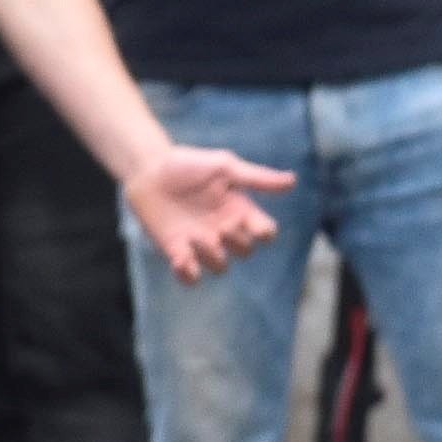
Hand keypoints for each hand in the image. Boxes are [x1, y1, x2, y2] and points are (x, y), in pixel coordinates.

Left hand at [122, 140, 291, 280]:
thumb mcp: (224, 166)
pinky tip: (181, 260)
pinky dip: (188, 275)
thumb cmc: (188, 164)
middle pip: (245, 251)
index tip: (250, 222)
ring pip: (221, 267)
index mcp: (239, 210)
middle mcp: (224, 230)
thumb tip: (293, 181)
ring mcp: (201, 243)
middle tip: (221, 228)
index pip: (264, 233)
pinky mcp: (178, 251)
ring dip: (213, 257)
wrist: (148, 169)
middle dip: (237, 243)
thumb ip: (256, 178)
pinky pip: (191, 277)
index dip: (263, 233)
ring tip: (196, 238)